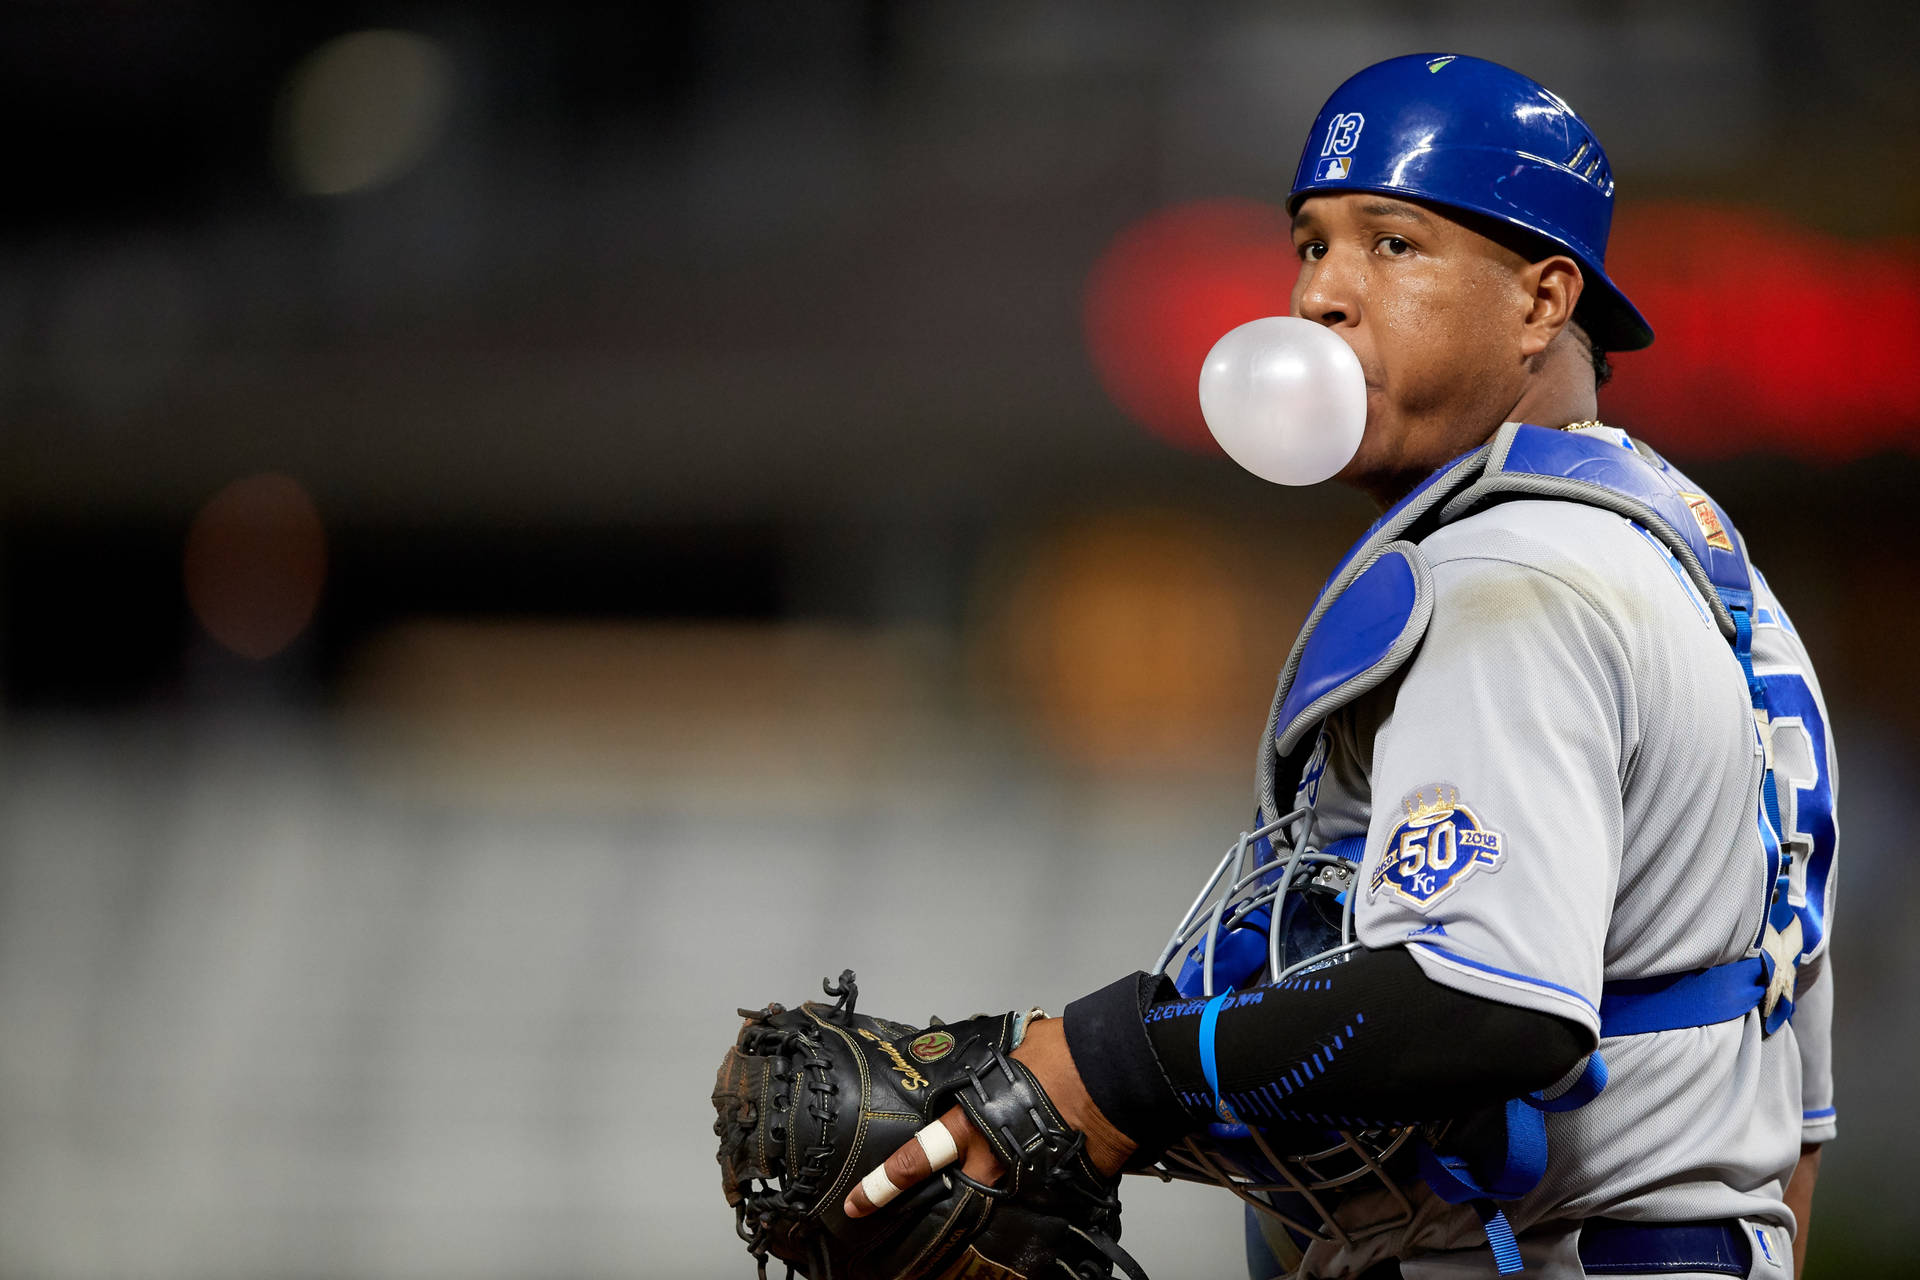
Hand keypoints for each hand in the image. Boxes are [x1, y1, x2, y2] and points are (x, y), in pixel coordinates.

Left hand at [843, 1015, 1135, 1217]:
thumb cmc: (1063, 1053)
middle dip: (933, 1221)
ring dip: (983, 1221)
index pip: (918, 1158)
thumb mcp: (1009, 1055)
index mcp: (974, 1122)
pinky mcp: (1061, 1189)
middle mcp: (996, 1159)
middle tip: (907, 1245)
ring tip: (961, 1243)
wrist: (1116, 1072)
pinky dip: (1032, 1209)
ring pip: (994, 1213)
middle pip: (954, 1203)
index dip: (883, 1185)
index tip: (857, 1205)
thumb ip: (986, 1072)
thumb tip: (979, 1070)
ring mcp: (1028, 1180)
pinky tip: (1031, 1217)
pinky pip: (1038, 1205)